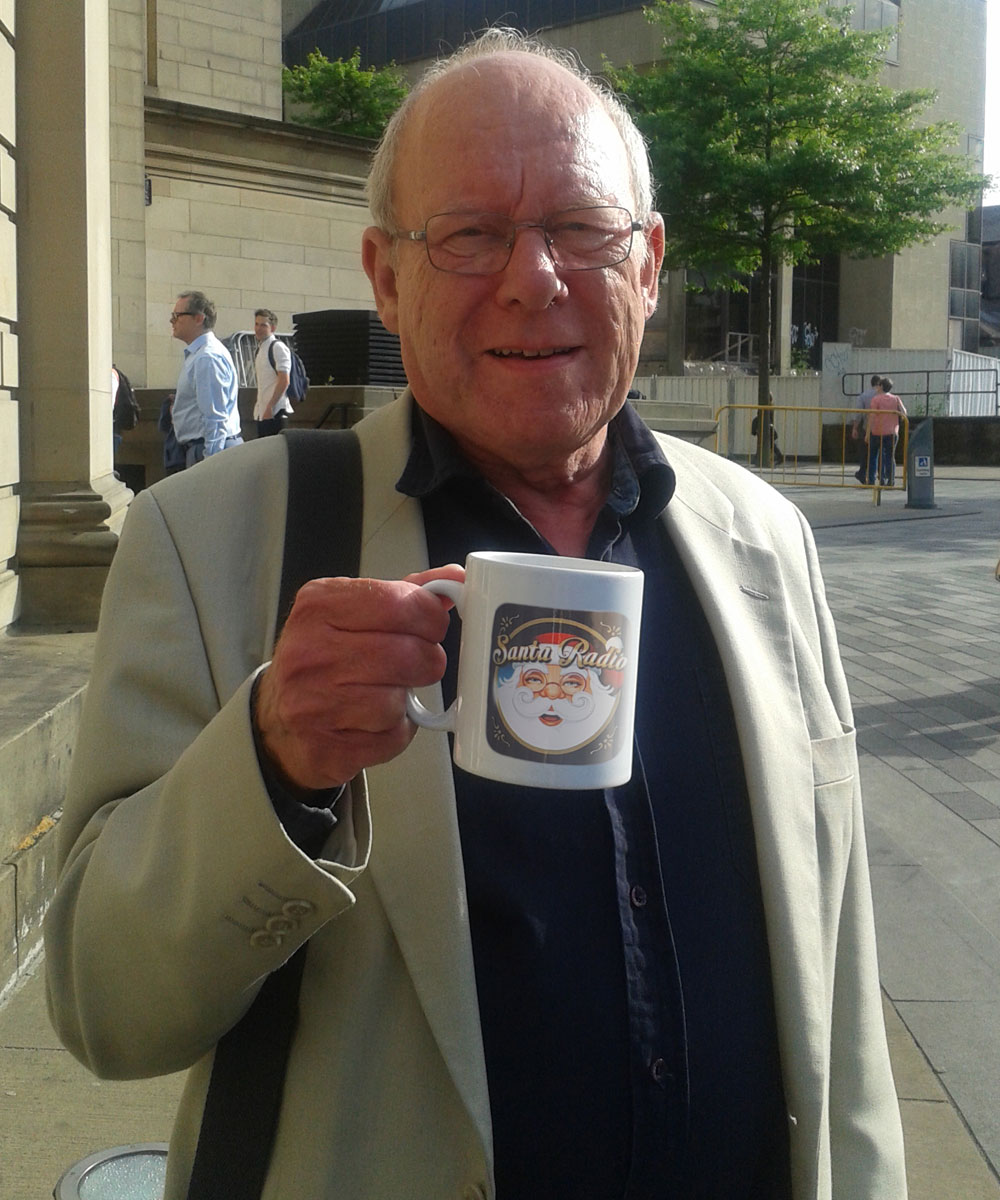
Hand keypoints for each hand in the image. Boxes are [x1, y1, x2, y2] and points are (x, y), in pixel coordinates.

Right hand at [255, 565, 463, 790]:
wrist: (279, 720)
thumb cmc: (324, 659)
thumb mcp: (353, 613)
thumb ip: (405, 594)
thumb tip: (454, 579)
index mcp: (318, 606)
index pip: (398, 602)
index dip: (430, 615)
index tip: (433, 624)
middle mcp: (309, 652)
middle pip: (407, 654)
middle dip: (427, 660)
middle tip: (420, 662)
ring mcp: (311, 704)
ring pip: (398, 701)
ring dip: (405, 699)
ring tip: (387, 691)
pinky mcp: (325, 749)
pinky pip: (391, 738)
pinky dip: (396, 731)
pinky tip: (375, 721)